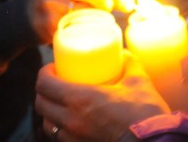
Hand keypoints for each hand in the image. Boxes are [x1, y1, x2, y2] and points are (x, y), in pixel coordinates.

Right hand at [29, 0, 134, 42]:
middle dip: (106, 4)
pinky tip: (81, 32)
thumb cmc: (62, 0)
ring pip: (84, 11)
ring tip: (93, 22)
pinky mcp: (46, 23)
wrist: (28, 17)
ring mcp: (48, 2)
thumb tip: (131, 3)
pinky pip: (74, 28)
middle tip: (108, 13)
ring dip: (93, 19)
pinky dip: (81, 31)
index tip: (129, 4)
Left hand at [36, 51, 169, 141]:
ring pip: (48, 125)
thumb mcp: (139, 82)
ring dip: (50, 112)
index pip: (45, 84)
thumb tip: (124, 54)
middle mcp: (72, 121)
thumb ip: (130, 64)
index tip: (53, 67)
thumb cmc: (146, 114)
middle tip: (56, 82)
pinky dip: (60, 129)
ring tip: (61, 103)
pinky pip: (61, 139)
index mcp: (80, 100)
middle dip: (43, 91)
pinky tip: (73, 123)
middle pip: (41, 104)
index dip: (44, 73)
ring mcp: (74, 139)